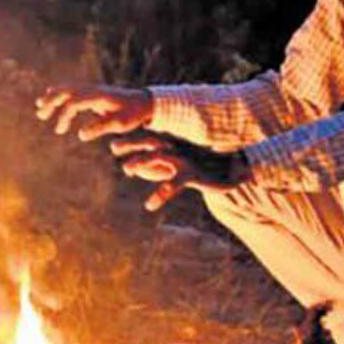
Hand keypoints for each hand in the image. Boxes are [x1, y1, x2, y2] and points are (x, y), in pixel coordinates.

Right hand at [35, 84, 152, 140]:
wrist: (143, 102)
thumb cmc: (132, 114)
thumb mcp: (119, 124)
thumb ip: (100, 128)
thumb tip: (80, 135)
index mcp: (98, 96)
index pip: (74, 102)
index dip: (64, 115)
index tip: (59, 130)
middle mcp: (92, 89)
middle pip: (66, 91)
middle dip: (51, 102)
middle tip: (40, 116)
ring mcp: (92, 89)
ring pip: (67, 89)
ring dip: (52, 97)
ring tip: (39, 107)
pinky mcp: (92, 93)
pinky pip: (72, 91)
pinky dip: (60, 95)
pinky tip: (50, 97)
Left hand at [110, 135, 251, 210]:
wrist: (230, 171)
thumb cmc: (201, 165)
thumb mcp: (180, 161)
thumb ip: (158, 163)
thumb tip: (133, 166)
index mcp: (171, 144)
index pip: (147, 137)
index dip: (130, 140)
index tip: (112, 145)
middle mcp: (174, 149)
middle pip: (148, 142)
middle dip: (130, 143)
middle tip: (113, 147)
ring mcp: (182, 160)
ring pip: (157, 157)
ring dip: (141, 161)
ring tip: (128, 169)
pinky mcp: (191, 175)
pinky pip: (171, 185)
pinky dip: (159, 196)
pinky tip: (150, 206)